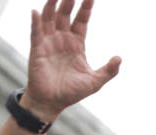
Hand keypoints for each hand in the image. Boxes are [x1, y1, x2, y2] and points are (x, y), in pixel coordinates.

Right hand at [22, 0, 120, 120]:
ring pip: (49, 18)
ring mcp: (49, 43)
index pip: (81, 20)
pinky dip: (36, 22)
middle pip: (65, 14)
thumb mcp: (95, 82)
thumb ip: (109, 71)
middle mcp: (62, 39)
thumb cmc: (72, 92)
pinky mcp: (37, 50)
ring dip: (52, 5)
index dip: (86, 8)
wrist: (52, 103)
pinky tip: (36, 11)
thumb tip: (119, 58)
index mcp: (76, 44)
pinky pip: (36, 32)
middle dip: (69, 0)